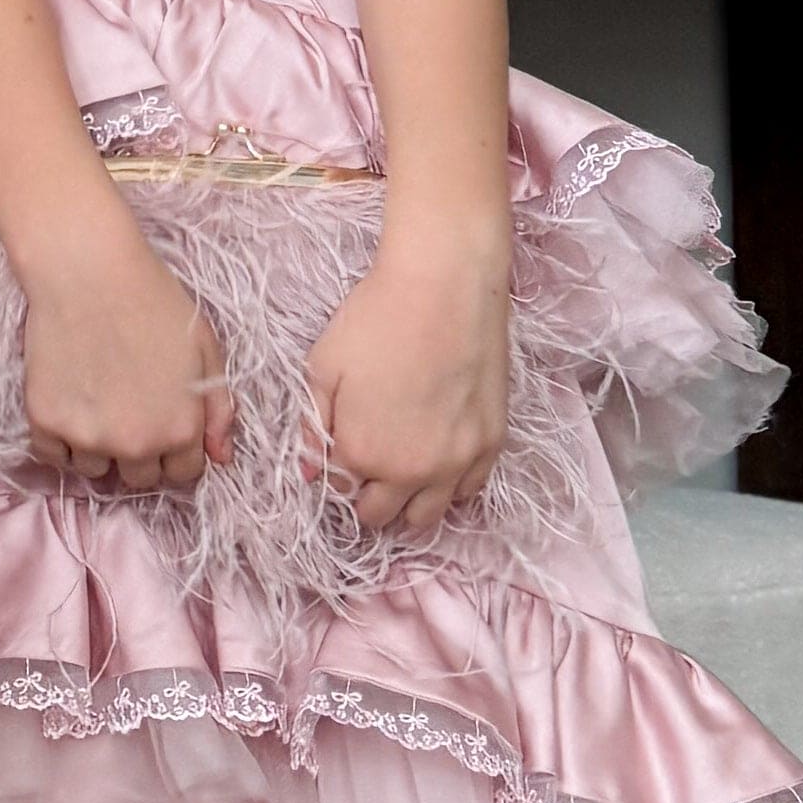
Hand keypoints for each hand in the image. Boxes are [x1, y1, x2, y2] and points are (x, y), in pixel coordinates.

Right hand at [18, 225, 232, 492]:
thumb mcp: (206, 349)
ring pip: (95, 470)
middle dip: (140, 453)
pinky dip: (60, 441)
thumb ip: (219, 408)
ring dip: (99, 448)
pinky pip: (53, 457)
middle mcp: (135, 444)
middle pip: (139, 478)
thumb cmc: (153, 300)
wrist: (87, 272)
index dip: (176, 451)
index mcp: (180, 429)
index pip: (183, 475)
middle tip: (128, 412)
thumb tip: (220, 458)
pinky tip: (69, 406)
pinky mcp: (45, 422)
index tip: (162, 426)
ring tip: (96, 405)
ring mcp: (87, 437)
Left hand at [308, 226, 510, 532]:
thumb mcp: (323, 367)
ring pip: (427, 517)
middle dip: (369, 497)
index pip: (341, 492)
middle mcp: (410, 471)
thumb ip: (313, 425)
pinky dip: (450, 486)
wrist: (445, 285)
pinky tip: (439, 460)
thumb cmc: (376, 318)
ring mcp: (456, 462)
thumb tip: (311, 471)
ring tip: (404, 470)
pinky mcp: (491, 444)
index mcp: (362, 453)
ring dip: (409, 503)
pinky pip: (469, 492)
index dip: (337, 473)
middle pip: (382, 515)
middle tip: (370, 465)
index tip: (343, 451)